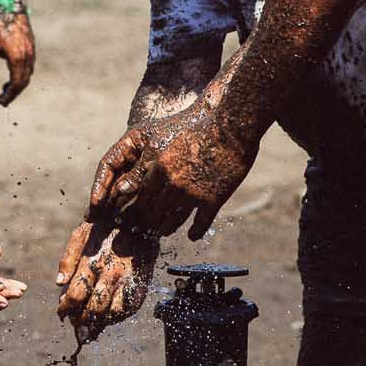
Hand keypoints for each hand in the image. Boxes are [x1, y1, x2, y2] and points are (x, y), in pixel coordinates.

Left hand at [0, 8, 34, 105]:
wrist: (9, 2)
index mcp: (18, 59)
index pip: (17, 84)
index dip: (9, 95)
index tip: (1, 102)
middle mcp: (28, 55)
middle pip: (24, 80)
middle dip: (14, 91)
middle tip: (3, 99)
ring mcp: (31, 49)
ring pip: (28, 72)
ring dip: (18, 81)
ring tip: (5, 86)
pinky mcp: (31, 43)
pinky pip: (29, 63)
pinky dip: (21, 71)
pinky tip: (12, 68)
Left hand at [54, 223, 158, 339]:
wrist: (138, 219)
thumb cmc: (105, 227)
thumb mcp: (80, 235)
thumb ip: (67, 260)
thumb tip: (58, 284)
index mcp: (92, 263)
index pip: (74, 296)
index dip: (66, 310)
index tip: (62, 314)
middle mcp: (110, 275)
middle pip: (92, 310)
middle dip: (81, 321)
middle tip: (76, 323)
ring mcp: (127, 282)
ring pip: (111, 314)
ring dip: (99, 323)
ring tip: (91, 323)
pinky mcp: (141, 286)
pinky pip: (128, 310)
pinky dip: (116, 317)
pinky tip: (108, 315)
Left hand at [85, 97, 258, 239]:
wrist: (230, 129)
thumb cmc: (201, 130)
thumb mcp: (172, 144)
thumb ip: (157, 164)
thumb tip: (141, 180)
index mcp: (160, 169)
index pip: (142, 197)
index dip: (137, 208)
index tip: (135, 215)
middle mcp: (172, 186)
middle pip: (154, 212)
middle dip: (148, 223)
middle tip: (145, 229)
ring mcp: (192, 195)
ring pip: (173, 221)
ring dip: (167, 229)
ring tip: (165, 231)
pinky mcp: (212, 201)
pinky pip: (200, 224)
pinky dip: (195, 232)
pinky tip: (192, 236)